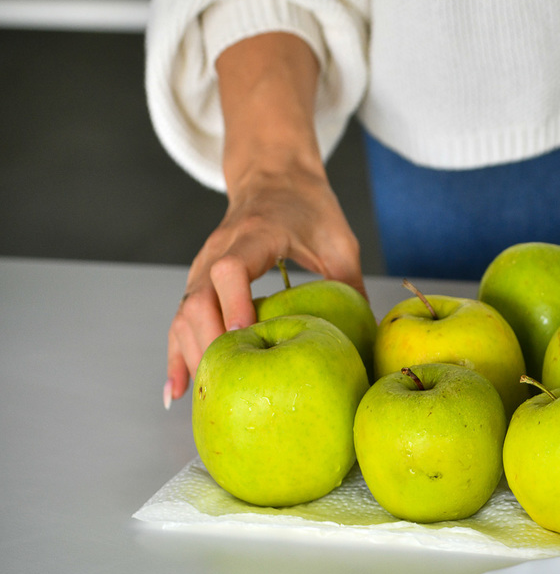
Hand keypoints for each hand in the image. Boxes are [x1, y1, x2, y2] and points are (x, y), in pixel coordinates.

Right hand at [165, 168, 363, 407]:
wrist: (273, 176)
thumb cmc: (309, 207)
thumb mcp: (339, 239)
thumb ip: (351, 282)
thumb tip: (369, 336)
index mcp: (255, 234)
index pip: (232, 267)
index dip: (235, 302)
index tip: (247, 335)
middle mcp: (219, 249)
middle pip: (198, 298)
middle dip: (210, 342)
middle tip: (231, 382)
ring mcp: (203, 266)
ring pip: (184, 313)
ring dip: (191, 354)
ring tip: (204, 396)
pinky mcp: (199, 281)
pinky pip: (181, 319)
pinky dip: (178, 353)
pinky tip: (178, 390)